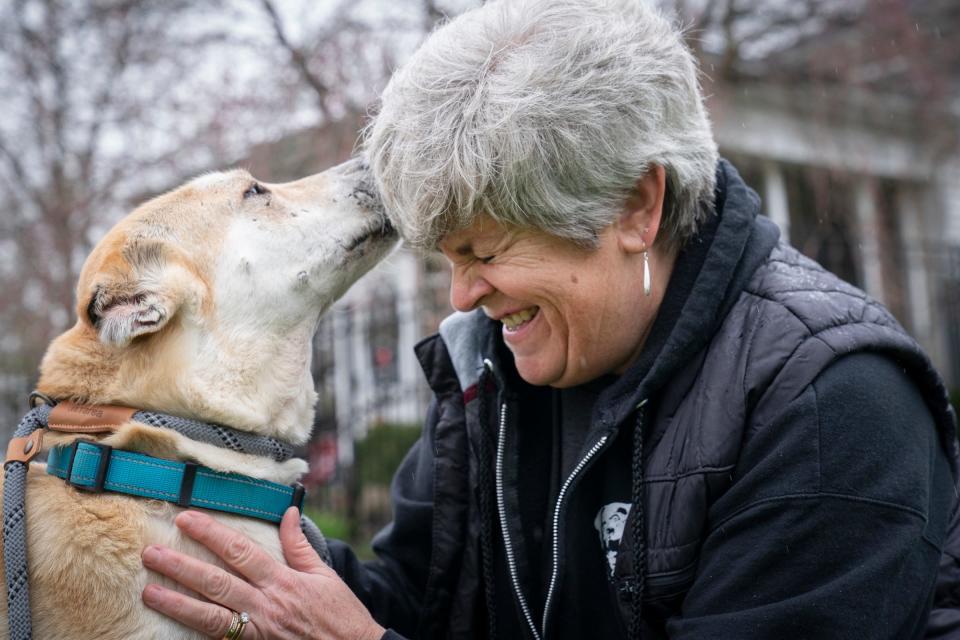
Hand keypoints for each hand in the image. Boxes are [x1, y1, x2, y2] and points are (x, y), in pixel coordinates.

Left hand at [141, 507, 384, 639]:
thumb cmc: (341, 614)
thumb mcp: (324, 574)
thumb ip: (298, 545)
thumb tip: (288, 512)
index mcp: (283, 581)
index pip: (240, 551)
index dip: (212, 534)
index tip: (188, 519)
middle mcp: (266, 605)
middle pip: (217, 582)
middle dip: (182, 566)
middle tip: (151, 552)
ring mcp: (258, 632)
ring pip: (209, 615)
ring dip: (177, 602)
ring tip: (149, 591)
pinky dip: (197, 633)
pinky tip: (175, 626)